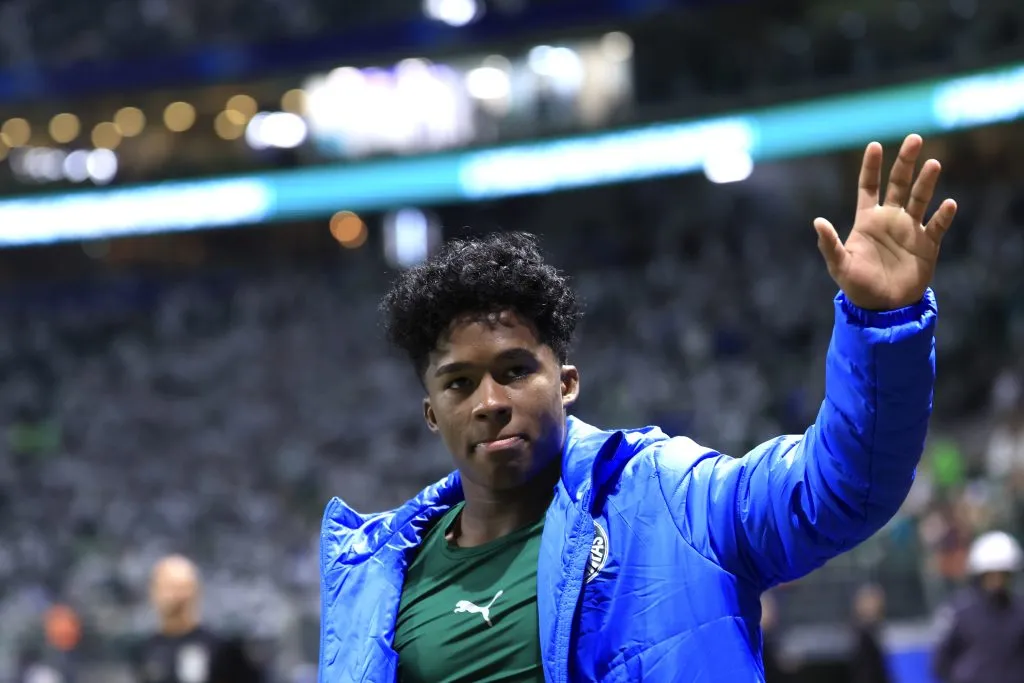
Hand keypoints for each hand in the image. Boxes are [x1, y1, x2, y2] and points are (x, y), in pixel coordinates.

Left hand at [814, 134, 957, 310]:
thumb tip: (817, 222)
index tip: (875, 145)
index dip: (871, 167)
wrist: (883, 308)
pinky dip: (943, 215)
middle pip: (898, 184)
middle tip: (914, 139)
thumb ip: (830, 244)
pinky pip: (937, 226)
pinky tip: (948, 204)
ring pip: (920, 199)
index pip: (869, 187)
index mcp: (867, 220)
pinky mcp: (927, 245)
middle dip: (905, 162)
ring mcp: (910, 230)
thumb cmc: (858, 286)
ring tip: (933, 163)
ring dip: (926, 182)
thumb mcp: (840, 265)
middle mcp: (890, 219)